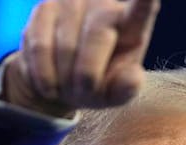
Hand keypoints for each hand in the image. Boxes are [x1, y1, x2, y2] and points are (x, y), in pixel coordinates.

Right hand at [1, 0, 160, 116]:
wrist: (57, 84)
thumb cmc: (95, 86)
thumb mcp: (114, 94)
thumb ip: (126, 89)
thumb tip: (132, 78)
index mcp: (131, 25)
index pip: (141, 10)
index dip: (144, 2)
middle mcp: (104, 5)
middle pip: (98, 37)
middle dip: (87, 76)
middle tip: (84, 92)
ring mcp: (74, 3)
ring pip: (66, 46)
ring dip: (64, 78)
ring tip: (66, 85)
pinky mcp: (45, 8)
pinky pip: (41, 47)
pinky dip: (44, 74)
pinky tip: (49, 83)